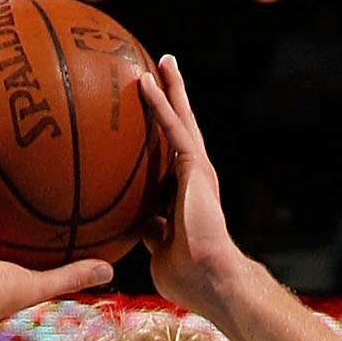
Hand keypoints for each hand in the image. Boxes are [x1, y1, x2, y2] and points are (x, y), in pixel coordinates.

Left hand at [138, 55, 242, 315]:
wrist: (210, 279)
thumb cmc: (187, 278)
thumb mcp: (158, 254)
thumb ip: (148, 235)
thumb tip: (131, 227)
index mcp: (184, 198)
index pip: (168, 166)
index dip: (157, 147)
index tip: (143, 134)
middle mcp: (193, 179)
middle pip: (179, 132)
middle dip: (172, 103)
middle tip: (162, 73)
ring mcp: (197, 171)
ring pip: (181, 120)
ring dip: (171, 89)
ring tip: (163, 61)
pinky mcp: (195, 167)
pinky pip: (173, 127)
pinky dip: (160, 103)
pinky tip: (145, 81)